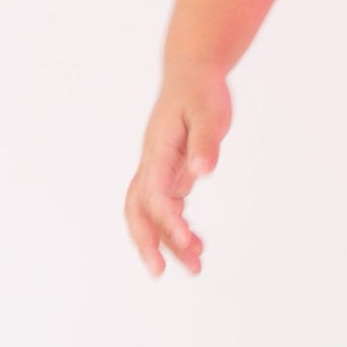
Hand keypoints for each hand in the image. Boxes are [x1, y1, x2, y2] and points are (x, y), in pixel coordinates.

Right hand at [123, 67, 231, 276]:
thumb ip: (206, 143)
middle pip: (138, 210)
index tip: (189, 241)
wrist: (191, 75)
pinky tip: (196, 243)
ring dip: (166, 241)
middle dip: (146, 242)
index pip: (155, 194)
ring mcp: (157, 170)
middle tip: (161, 272)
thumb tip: (203, 172)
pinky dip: (176, 227)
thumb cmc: (201, 92)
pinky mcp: (168, 173)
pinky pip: (165, 207)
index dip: (169, 220)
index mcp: (158, 151)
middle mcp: (151, 164)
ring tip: (195, 266)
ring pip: (150, 213)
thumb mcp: (209, 113)